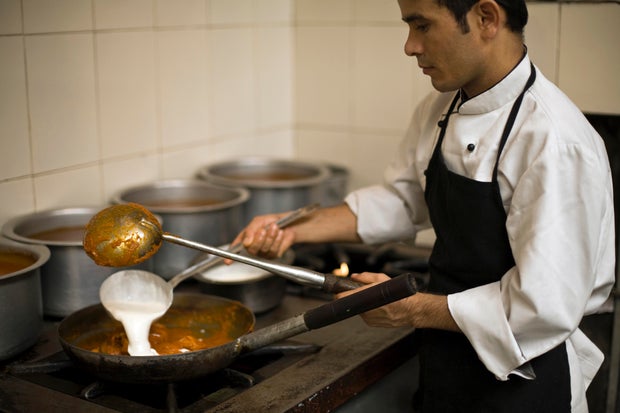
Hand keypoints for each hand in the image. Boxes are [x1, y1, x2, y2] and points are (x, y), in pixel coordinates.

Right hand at [229, 212, 295, 258]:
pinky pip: (273, 250)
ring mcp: (263, 253)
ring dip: (270, 237)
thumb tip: (246, 243)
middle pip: (251, 250)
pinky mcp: (273, 255)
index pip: (236, 248)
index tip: (227, 261)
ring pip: (263, 249)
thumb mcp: (258, 221)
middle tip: (264, 230)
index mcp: (246, 238)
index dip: (230, 256)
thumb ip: (251, 230)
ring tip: (275, 227)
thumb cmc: (271, 221)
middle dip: (258, 239)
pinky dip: (277, 240)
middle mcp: (253, 247)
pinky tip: (280, 233)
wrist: (288, 224)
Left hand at [336, 272, 459, 330]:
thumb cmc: (399, 293)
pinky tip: (377, 307)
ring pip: (358, 310)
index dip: (340, 295)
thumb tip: (354, 277)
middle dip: (354, 298)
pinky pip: (364, 316)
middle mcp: (368, 309)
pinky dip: (367, 311)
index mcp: (369, 296)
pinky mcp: (372, 324)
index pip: (347, 297)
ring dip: (361, 305)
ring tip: (373, 300)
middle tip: (359, 293)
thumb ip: (366, 277)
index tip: (337, 292)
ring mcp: (370, 318)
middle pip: (352, 303)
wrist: (412, 310)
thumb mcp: (383, 279)